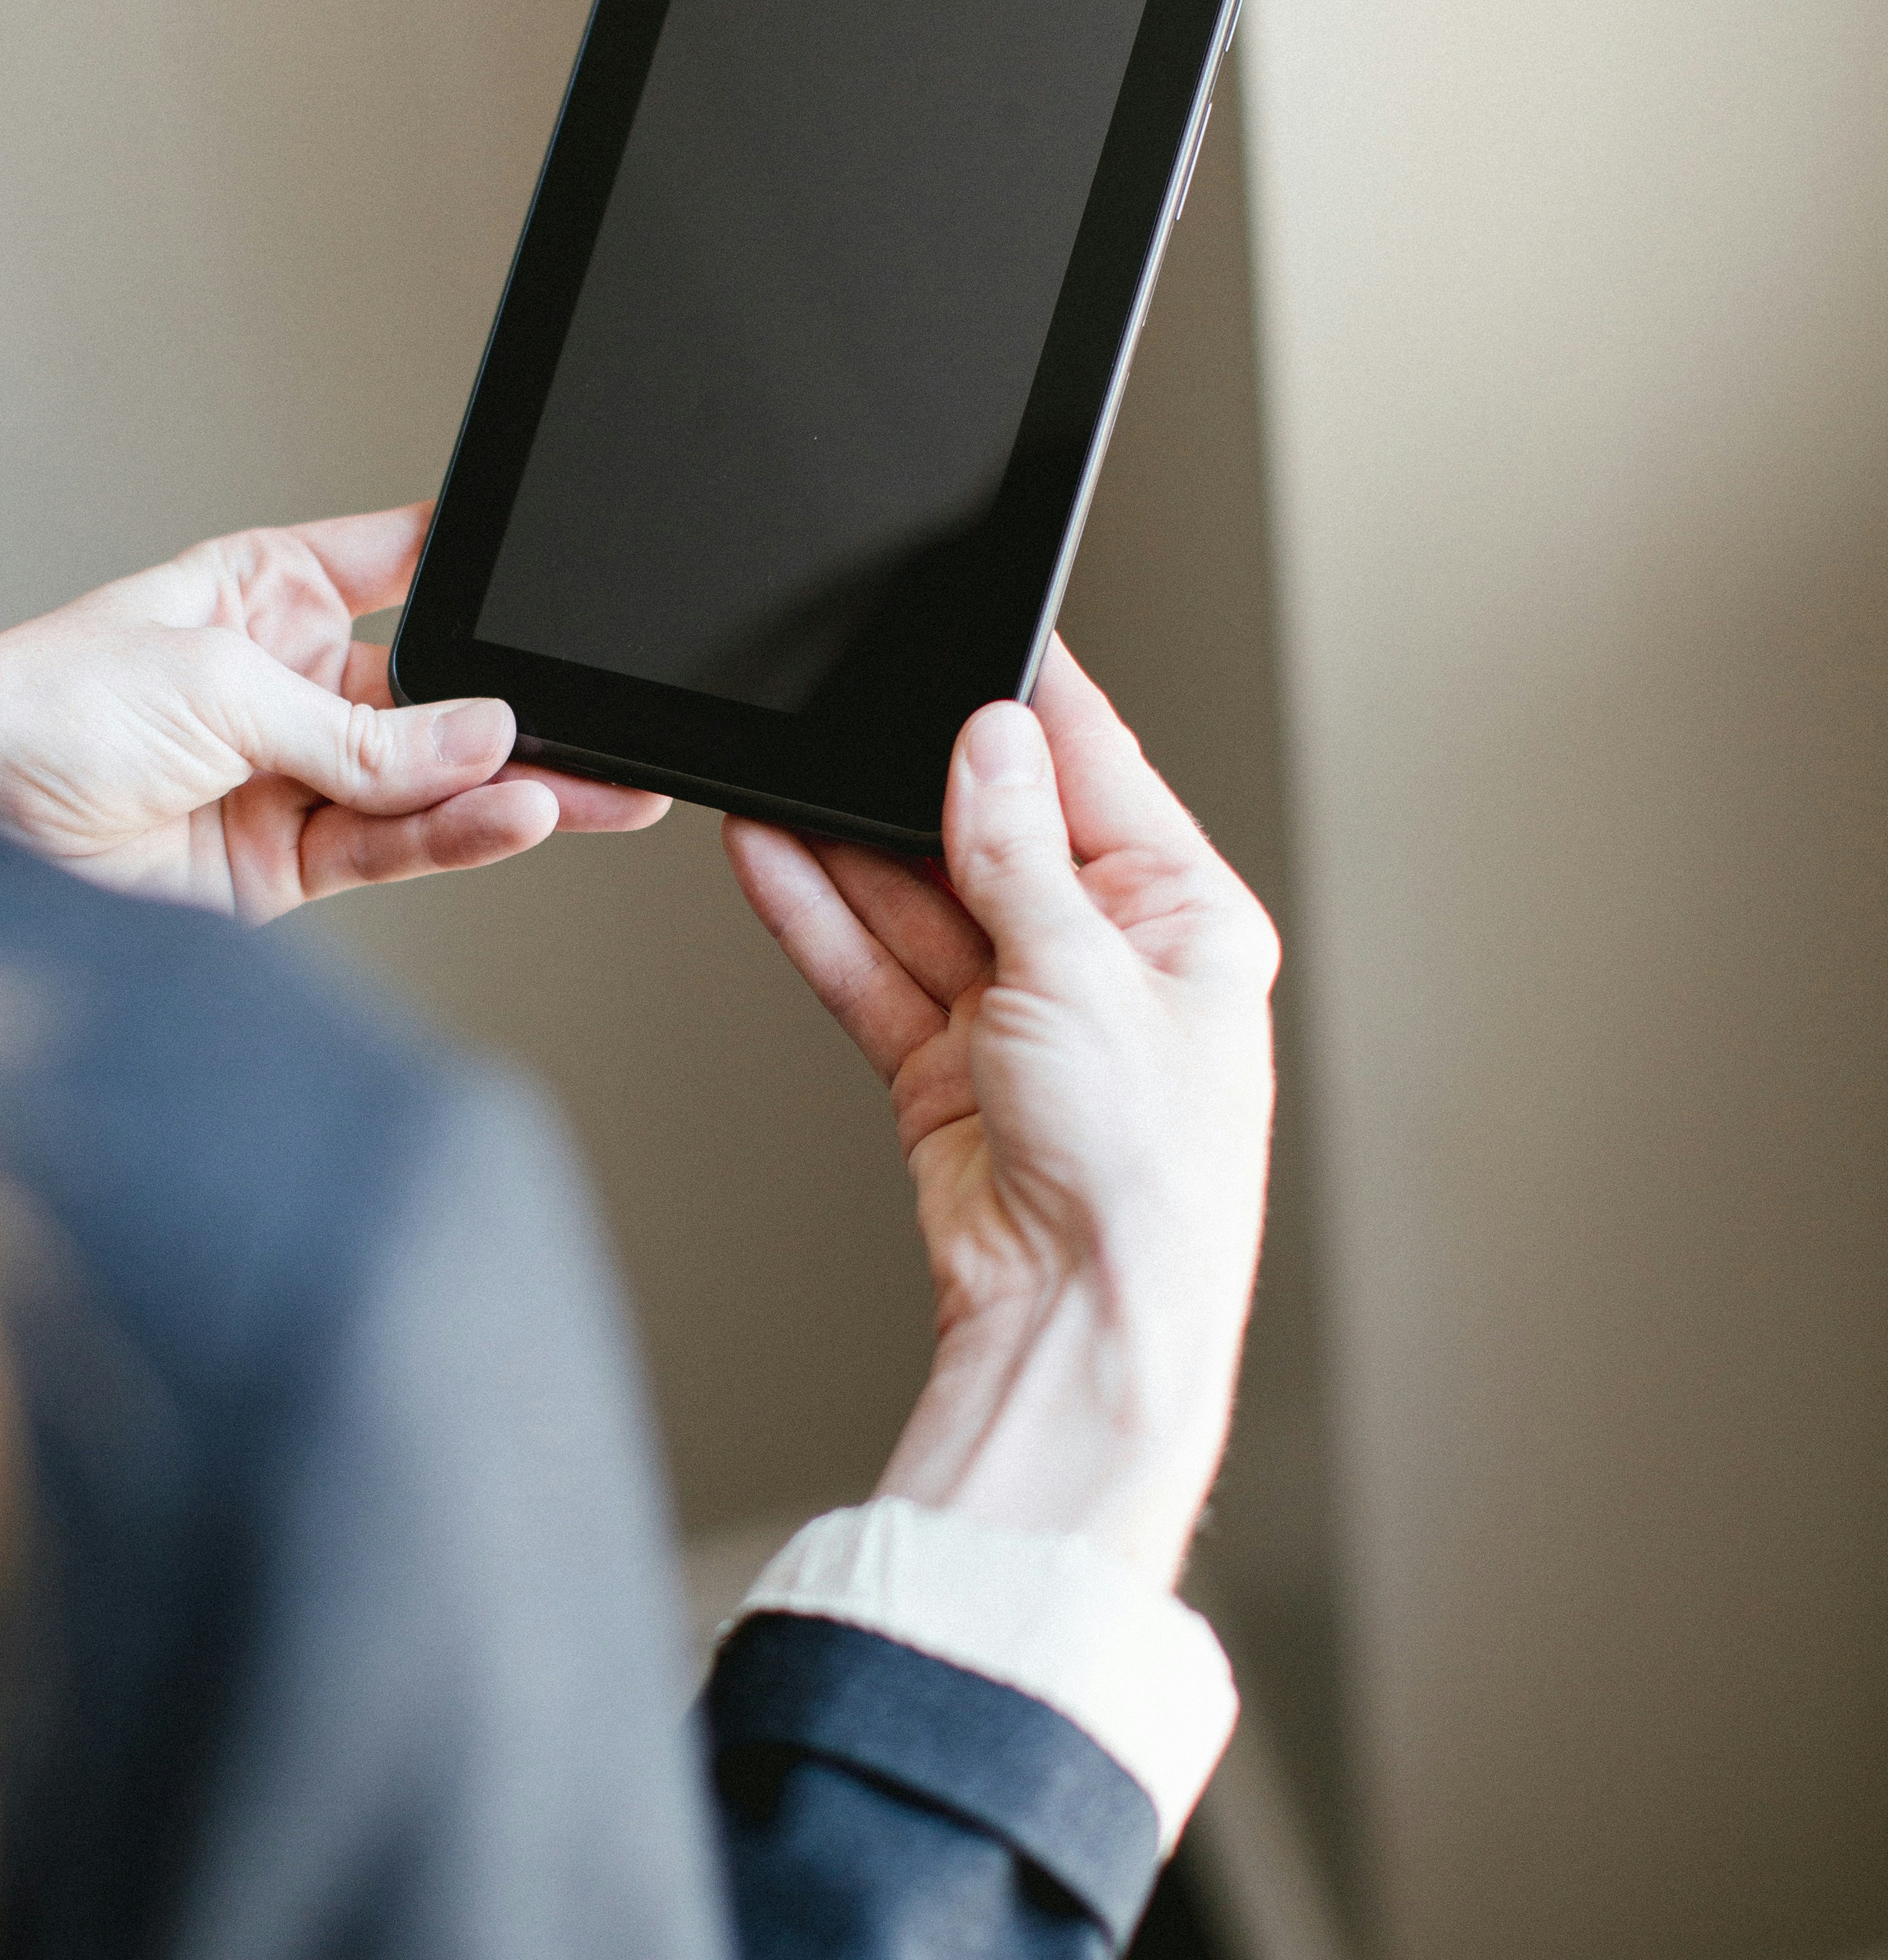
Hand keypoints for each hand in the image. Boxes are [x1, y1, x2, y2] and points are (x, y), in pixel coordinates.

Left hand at [0, 503, 666, 920]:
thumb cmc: (38, 713)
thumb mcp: (212, 684)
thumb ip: (358, 725)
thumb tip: (483, 734)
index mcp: (263, 590)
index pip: (403, 566)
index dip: (476, 572)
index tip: (556, 581)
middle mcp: (287, 682)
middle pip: (431, 691)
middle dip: (513, 704)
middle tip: (606, 716)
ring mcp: (289, 776)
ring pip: (425, 780)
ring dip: (507, 784)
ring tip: (590, 782)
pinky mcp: (282, 867)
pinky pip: (390, 847)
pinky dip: (455, 835)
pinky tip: (514, 812)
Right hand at [723, 644, 1277, 1586]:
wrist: (1080, 1328)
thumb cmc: (1141, 1180)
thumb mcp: (1085, 978)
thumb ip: (1020, 856)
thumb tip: (993, 744)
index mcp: (1187, 923)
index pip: (1100, 776)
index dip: (1032, 705)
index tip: (978, 631)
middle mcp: (1109, 964)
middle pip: (996, 836)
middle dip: (916, 783)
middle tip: (846, 714)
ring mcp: (1024, 1017)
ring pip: (921, 903)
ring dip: (850, 847)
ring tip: (779, 777)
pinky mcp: (949, 1069)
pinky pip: (877, 972)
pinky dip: (823, 921)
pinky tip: (772, 859)